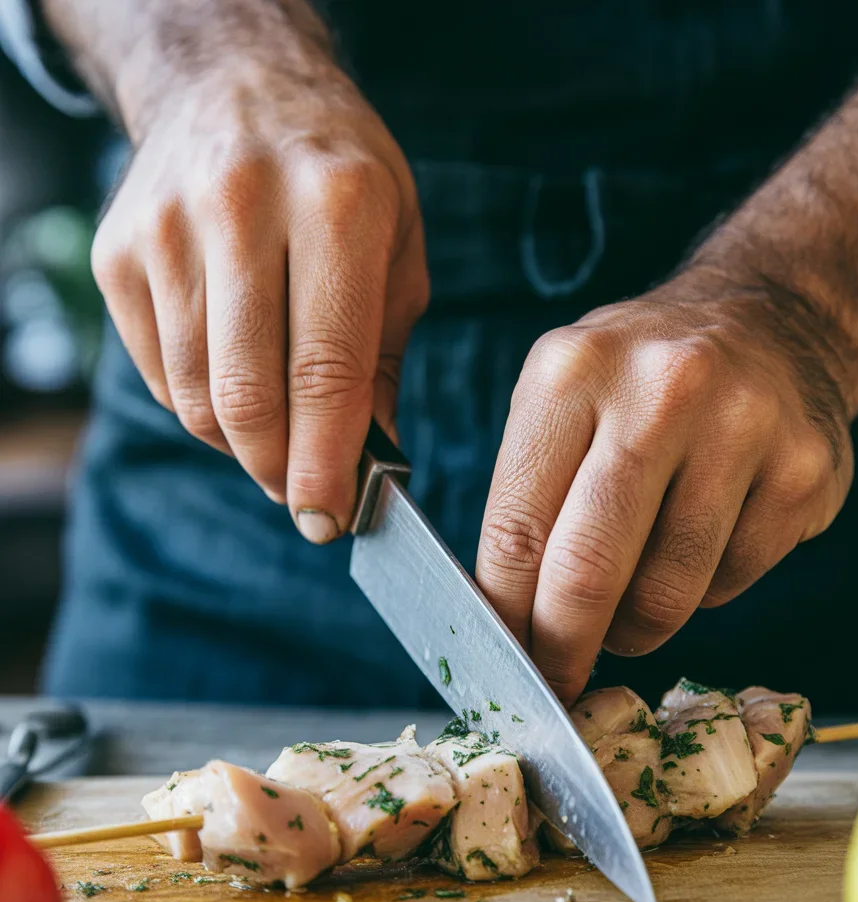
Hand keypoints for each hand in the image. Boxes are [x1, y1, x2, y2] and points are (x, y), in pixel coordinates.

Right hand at [91, 34, 427, 540]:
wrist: (234, 85)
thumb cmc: (337, 175)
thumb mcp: (397, 247)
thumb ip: (382, 356)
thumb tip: (367, 460)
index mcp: (335, 204)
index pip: (326, 371)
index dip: (327, 463)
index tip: (330, 517)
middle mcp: (242, 209)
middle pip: (248, 396)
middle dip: (279, 472)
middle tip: (304, 498)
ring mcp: (168, 230)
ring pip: (198, 397)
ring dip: (241, 447)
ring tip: (278, 442)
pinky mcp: (118, 253)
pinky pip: (161, 374)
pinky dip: (202, 407)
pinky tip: (237, 386)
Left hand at [477, 277, 853, 704]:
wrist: (768, 319)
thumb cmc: (638, 381)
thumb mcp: (561, 396)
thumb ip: (527, 496)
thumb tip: (504, 620)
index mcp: (572, 372)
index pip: (516, 529)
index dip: (504, 615)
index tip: (502, 658)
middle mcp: (661, 392)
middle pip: (588, 571)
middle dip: (562, 649)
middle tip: (555, 680)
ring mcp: (743, 431)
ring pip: (666, 595)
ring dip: (632, 630)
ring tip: (622, 612)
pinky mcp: (803, 474)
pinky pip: (729, 584)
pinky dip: (697, 597)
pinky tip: (691, 555)